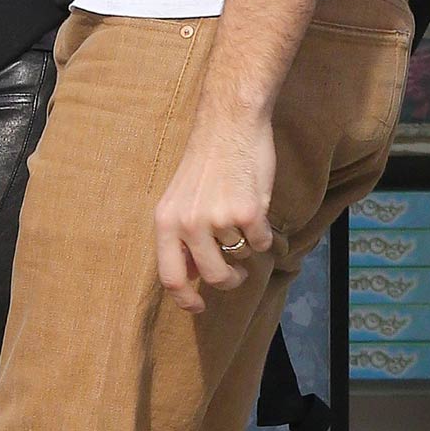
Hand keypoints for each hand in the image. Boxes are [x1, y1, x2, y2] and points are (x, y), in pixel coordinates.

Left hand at [154, 113, 275, 314]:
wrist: (229, 124)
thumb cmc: (206, 162)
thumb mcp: (179, 200)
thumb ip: (180, 237)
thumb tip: (189, 277)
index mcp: (166, 222)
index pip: (169, 277)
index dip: (185, 300)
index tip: (198, 307)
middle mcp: (188, 224)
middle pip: (213, 277)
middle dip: (229, 281)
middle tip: (236, 275)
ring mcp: (218, 219)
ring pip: (239, 258)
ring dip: (245, 247)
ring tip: (242, 221)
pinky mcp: (247, 212)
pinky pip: (261, 243)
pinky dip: (264, 234)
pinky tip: (257, 209)